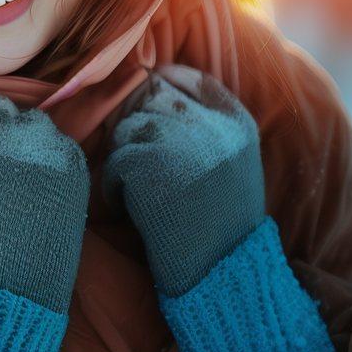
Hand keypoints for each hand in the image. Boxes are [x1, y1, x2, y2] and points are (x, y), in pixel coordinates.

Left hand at [101, 65, 263, 296]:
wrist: (220, 272)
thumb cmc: (221, 223)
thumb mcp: (233, 162)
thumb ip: (207, 124)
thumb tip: (154, 84)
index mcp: (237, 122)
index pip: (192, 78)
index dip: (166, 86)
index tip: (153, 104)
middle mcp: (210, 124)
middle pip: (152, 96)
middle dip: (138, 125)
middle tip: (143, 162)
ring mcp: (178, 141)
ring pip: (127, 127)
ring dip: (126, 156)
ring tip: (145, 192)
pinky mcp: (146, 163)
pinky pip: (114, 160)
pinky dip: (116, 185)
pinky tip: (133, 208)